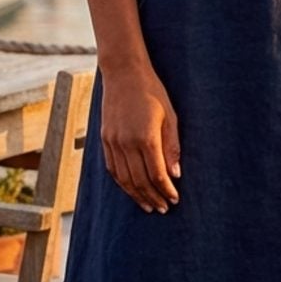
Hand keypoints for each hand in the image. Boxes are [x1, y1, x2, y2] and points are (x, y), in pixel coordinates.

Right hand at [100, 64, 181, 212]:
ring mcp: (113, 142)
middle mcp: (126, 143)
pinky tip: (132, 190)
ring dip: (137, 195)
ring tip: (149, 206)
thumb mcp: (170, 117)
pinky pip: (112, 169)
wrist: (123, 73)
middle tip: (163, 208)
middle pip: (139, 181)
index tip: (175, 199)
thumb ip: (172, 147)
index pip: (157, 174)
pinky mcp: (104, 139)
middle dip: (153, 197)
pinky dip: (122, 183)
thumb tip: (175, 175)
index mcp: (145, 137)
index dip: (166, 190)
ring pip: (124, 179)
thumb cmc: (152, 92)